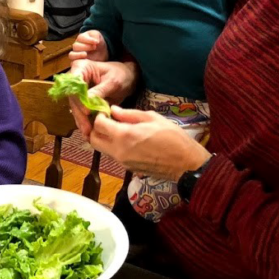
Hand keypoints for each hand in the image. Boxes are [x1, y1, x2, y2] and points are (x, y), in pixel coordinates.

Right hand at [67, 59, 137, 138]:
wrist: (127, 77)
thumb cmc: (121, 75)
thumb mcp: (113, 82)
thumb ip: (99, 91)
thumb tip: (87, 101)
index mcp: (81, 68)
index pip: (74, 85)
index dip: (78, 99)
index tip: (87, 111)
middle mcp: (76, 78)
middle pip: (73, 98)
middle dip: (80, 114)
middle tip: (87, 128)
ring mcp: (77, 90)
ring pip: (75, 107)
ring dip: (81, 121)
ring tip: (88, 134)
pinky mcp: (82, 100)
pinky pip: (80, 111)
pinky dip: (84, 122)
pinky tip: (88, 132)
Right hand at [69, 30, 108, 61]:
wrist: (99, 52)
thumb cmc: (97, 43)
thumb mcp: (98, 36)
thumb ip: (95, 35)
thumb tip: (95, 40)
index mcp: (81, 38)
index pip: (81, 38)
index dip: (88, 40)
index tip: (97, 42)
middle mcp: (76, 46)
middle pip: (75, 46)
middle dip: (85, 47)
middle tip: (94, 47)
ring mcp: (75, 55)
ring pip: (72, 55)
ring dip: (78, 55)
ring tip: (86, 55)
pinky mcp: (76, 62)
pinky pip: (73, 63)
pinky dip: (78, 62)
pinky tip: (86, 61)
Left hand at [89, 107, 210, 181]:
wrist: (185, 163)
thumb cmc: (172, 137)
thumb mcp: (152, 118)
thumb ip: (130, 114)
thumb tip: (114, 110)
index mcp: (124, 136)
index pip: (98, 125)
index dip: (99, 116)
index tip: (106, 111)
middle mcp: (119, 151)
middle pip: (93, 140)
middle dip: (96, 129)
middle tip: (107, 120)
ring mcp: (123, 162)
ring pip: (102, 149)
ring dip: (105, 138)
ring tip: (118, 129)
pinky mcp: (128, 168)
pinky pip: (114, 155)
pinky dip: (114, 146)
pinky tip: (128, 139)